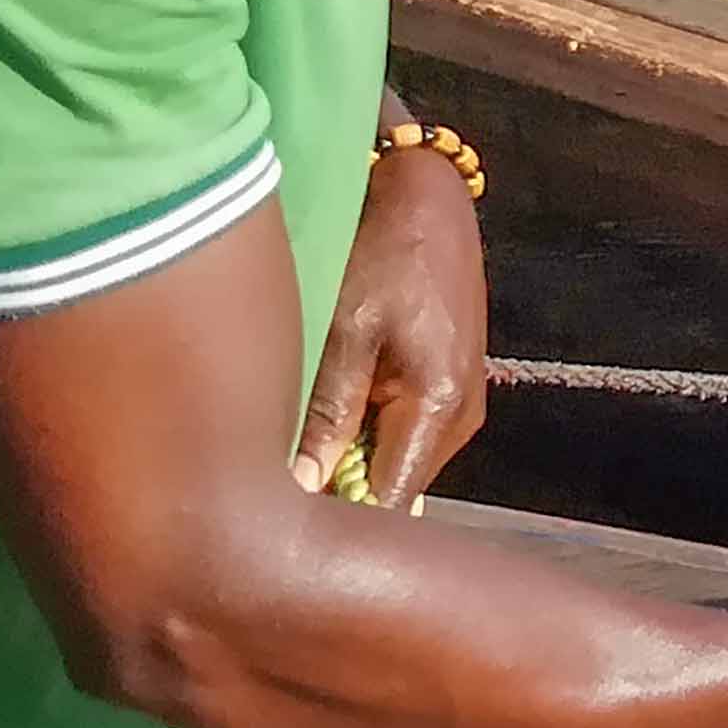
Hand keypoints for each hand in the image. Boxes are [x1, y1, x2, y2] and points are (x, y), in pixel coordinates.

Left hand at [301, 138, 487, 505]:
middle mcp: (462, 418)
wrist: (426, 192)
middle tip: (266, 497)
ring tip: (287, 458)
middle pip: (391, 491)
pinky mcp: (448, 387)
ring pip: (393, 463)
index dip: (335, 528)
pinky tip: (321, 419)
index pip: (387, 505)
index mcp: (438, 406)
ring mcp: (460, 404)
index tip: (279, 535)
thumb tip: (303, 491)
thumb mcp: (346, 326)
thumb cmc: (383, 248)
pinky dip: (360, 435)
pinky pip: (399, 434)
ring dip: (346, 464)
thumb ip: (328, 413)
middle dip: (335, 499)